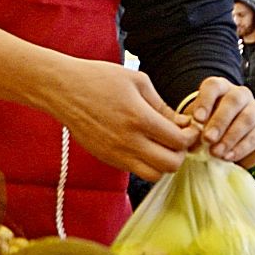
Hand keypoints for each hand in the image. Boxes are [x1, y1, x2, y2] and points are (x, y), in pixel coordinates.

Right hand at [47, 60, 198, 179]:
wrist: (64, 90)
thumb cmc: (100, 79)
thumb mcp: (138, 81)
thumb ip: (162, 105)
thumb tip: (181, 123)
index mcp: (139, 118)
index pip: (179, 141)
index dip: (190, 136)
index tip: (188, 128)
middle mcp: (129, 141)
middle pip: (170, 165)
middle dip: (180, 153)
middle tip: (178, 140)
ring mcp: (116, 154)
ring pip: (154, 175)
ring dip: (163, 163)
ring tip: (161, 146)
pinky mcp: (107, 159)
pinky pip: (135, 171)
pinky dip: (146, 164)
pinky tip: (143, 146)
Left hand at [187, 75, 254, 166]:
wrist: (225, 144)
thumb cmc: (206, 128)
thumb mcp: (195, 124)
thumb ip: (188, 124)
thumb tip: (182, 129)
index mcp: (220, 88)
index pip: (214, 86)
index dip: (205, 101)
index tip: (197, 119)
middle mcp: (240, 95)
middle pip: (234, 101)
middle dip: (220, 121)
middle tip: (208, 139)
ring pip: (247, 118)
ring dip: (230, 137)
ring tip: (216, 152)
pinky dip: (241, 148)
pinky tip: (228, 157)